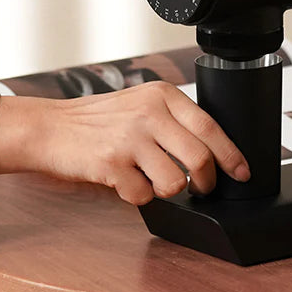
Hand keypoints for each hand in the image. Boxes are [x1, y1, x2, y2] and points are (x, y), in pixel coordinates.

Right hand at [0, 82, 250, 204]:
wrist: (49, 128)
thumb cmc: (98, 120)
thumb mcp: (140, 103)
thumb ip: (173, 118)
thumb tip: (214, 149)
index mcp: (162, 95)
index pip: (210, 126)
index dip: (232, 154)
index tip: (242, 172)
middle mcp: (148, 113)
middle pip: (200, 158)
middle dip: (207, 182)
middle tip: (202, 188)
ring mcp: (129, 138)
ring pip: (175, 182)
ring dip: (168, 191)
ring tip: (153, 180)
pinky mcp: (111, 164)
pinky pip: (143, 196)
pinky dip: (139, 196)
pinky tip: (126, 182)